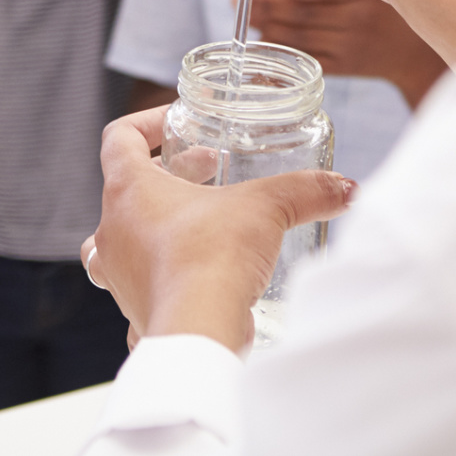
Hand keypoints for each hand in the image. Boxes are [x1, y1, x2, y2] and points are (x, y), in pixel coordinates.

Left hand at [80, 107, 354, 353]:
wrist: (199, 332)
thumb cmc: (214, 258)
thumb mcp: (266, 208)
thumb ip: (305, 191)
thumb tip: (344, 188)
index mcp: (128, 190)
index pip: (120, 138)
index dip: (147, 123)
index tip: (178, 125)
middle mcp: (112, 231)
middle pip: (124, 189)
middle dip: (166, 177)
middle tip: (207, 174)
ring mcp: (119, 275)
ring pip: (122, 242)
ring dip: (153, 230)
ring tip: (196, 226)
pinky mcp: (136, 310)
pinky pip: (140, 289)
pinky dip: (163, 282)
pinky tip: (195, 282)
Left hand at [254, 0, 447, 108]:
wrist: (419, 51)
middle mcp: (355, 20)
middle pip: (305, 13)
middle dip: (268, 5)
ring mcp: (347, 46)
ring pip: (300, 37)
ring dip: (266, 25)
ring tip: (243, 11)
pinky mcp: (342, 66)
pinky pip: (306, 60)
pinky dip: (281, 51)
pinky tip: (260, 40)